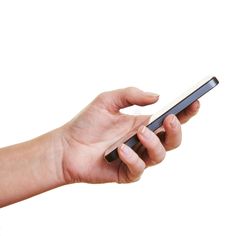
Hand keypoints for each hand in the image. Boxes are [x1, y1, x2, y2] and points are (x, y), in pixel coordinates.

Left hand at [59, 87, 199, 183]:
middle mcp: (142, 141)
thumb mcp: (107, 100)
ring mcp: (136, 157)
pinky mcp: (126, 172)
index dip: (185, 112)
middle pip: (172, 140)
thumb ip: (131, 95)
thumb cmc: (86, 123)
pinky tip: (121, 150)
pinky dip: (133, 158)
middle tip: (170, 119)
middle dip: (176, 130)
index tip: (194, 102)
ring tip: (141, 133)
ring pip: (159, 155)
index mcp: (142, 124)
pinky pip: (138, 168)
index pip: (169, 119)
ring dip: (154, 143)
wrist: (66, 146)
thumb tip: (157, 97)